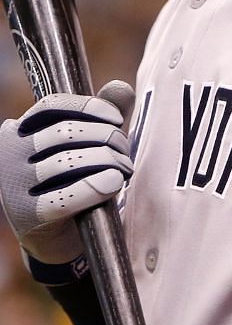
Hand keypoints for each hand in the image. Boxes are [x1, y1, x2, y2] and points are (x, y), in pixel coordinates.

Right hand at [0, 81, 134, 264]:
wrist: (63, 237)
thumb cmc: (77, 181)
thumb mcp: (91, 146)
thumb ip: (104, 117)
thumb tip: (121, 88)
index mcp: (20, 131)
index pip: (52, 106)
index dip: (89, 107)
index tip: (117, 119)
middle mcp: (8, 155)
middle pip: (64, 133)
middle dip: (107, 139)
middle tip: (125, 153)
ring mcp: (12, 187)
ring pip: (67, 162)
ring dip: (108, 162)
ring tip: (124, 170)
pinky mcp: (26, 217)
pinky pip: (66, 197)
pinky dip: (95, 187)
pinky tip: (112, 183)